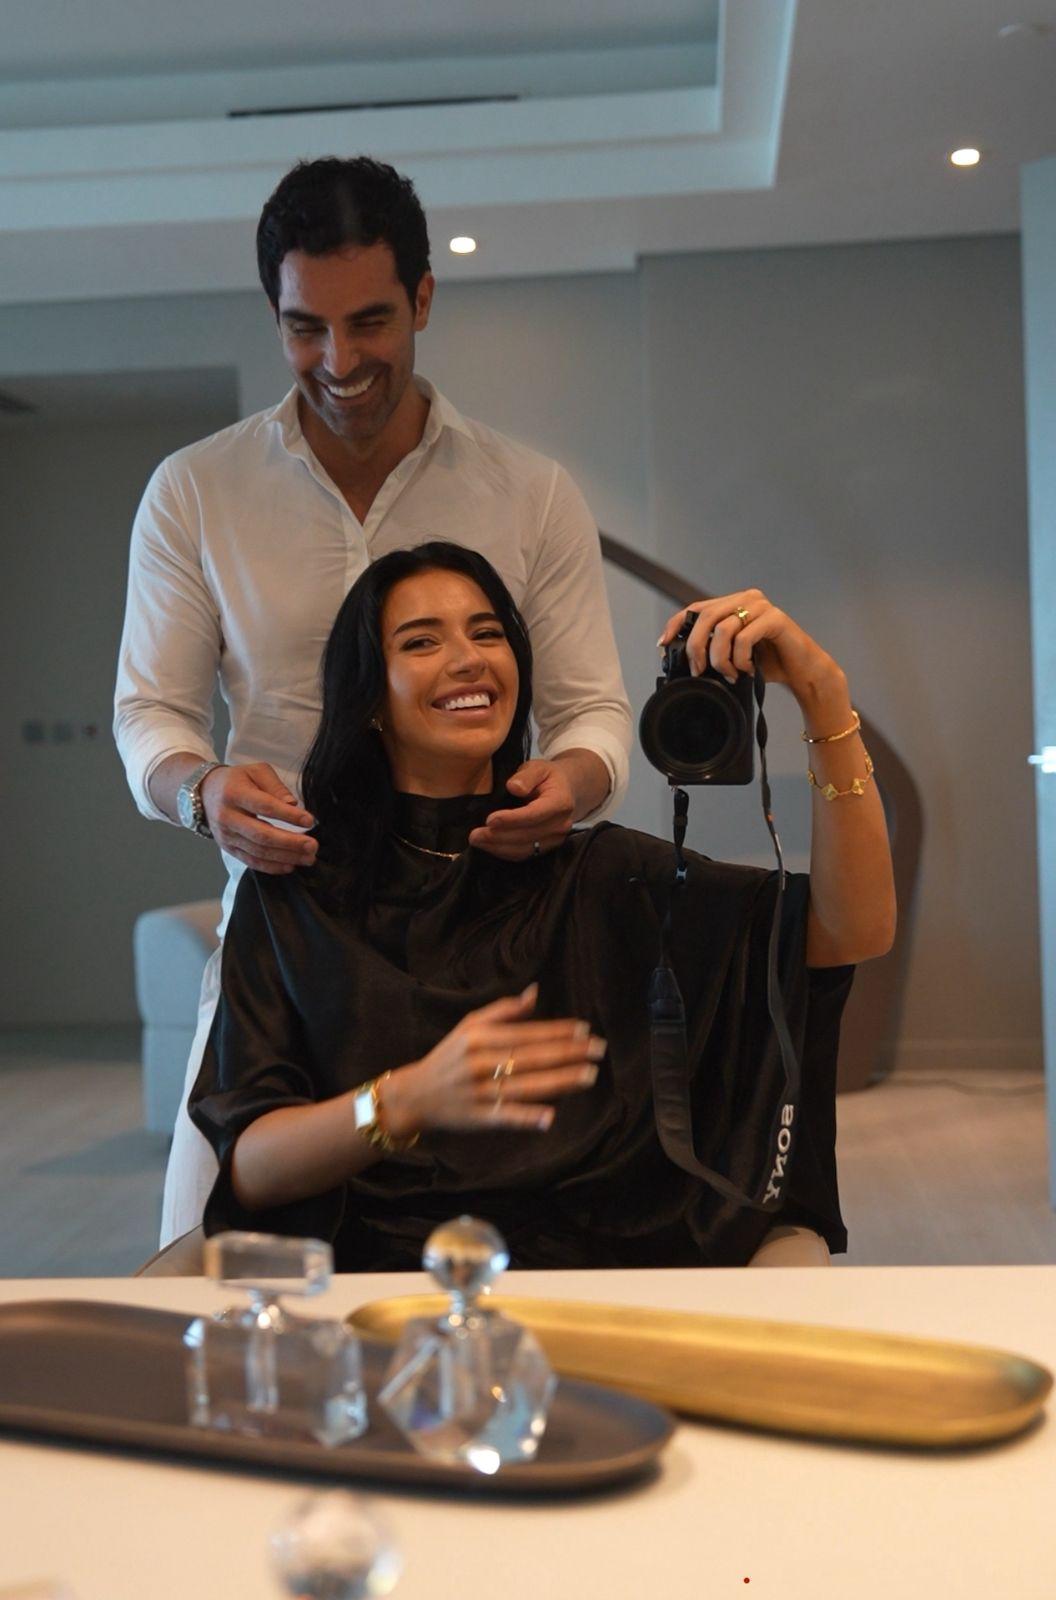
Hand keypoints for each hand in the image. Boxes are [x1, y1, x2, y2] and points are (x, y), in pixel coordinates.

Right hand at [200, 762, 317, 873]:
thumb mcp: (256, 771)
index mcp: (234, 793)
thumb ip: (276, 786)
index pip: (265, 807)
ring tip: (308, 858)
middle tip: (312, 846)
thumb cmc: (237, 780)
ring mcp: (226, 836)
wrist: (205, 793)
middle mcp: (227, 817)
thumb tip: (293, 804)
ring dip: (285, 857)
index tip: (309, 820)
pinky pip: (251, 861)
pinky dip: (271, 866)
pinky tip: (290, 866)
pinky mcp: (228, 848)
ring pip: (258, 851)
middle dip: (290, 843)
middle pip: (262, 834)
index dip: (288, 816)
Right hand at [382, 985, 605, 1133]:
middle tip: (599, 1050)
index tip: (585, 1029)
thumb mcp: (469, 1026)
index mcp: (479, 1037)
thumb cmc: (448, 1056)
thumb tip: (535, 992)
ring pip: (526, 1086)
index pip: (526, 1032)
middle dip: (568, 1053)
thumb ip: (503, 1010)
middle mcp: (480, 1063)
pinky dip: (527, 1118)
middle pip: (532, 1057)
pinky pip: (506, 1117)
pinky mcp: (478, 1118)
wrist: (415, 1095)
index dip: (557, 1031)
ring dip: (559, 1081)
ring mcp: (480, 1092)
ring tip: (589, 1075)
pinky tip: (550, 1118)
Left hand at [468, 759, 575, 859]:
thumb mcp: (538, 767)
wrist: (566, 791)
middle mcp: (561, 824)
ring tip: (477, 841)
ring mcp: (555, 839)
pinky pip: (524, 855)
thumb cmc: (547, 777)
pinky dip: (504, 852)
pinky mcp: (547, 848)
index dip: (512, 820)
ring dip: (498, 848)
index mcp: (560, 802)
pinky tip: (488, 846)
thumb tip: (513, 787)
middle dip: (499, 837)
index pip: (534, 815)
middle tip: (474, 835)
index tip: (490, 820)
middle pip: (527, 836)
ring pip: (524, 849)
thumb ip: (526, 776)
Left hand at [658, 588, 847, 718]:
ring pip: (722, 629)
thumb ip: (710, 648)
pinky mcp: (775, 618)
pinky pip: (744, 638)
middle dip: (696, 648)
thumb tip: (675, 655)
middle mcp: (746, 599)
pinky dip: (740, 659)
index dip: (675, 625)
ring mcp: (761, 606)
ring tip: (730, 674)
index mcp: (733, 604)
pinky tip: (747, 670)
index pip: (696, 608)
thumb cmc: (767, 664)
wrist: (802, 673)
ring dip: (721, 659)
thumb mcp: (731, 656)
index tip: (662, 645)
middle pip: (705, 617)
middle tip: (698, 671)